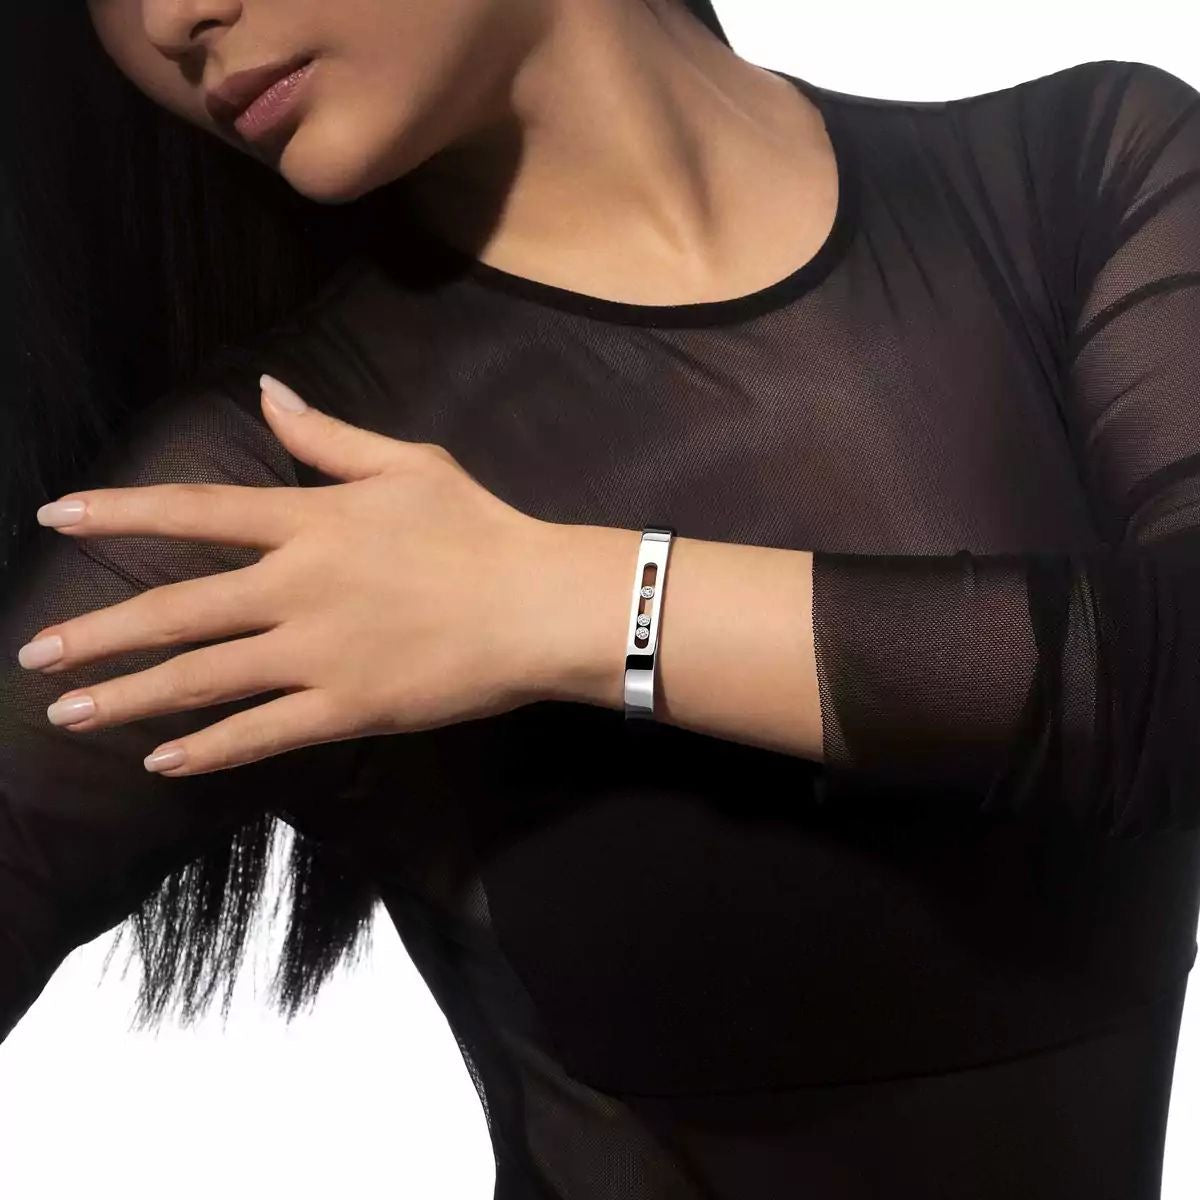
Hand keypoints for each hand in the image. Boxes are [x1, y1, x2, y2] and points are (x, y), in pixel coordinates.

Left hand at [16, 375, 580, 776]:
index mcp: (312, 522)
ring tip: (68, 713)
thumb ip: (328, 438)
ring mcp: (319, 654)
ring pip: (204, 677)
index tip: (56, 519)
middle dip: (98, 632)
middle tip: (36, 652)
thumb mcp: (409, 465)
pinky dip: (207, 750)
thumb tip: (269, 392)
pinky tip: (161, 761)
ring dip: (130, 697)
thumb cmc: (481, 529)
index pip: (196, 512)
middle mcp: (298, 587)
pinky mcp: (347, 709)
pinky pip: (262, 734)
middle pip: (178, 609)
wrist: (540, 605)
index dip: (121, 513)